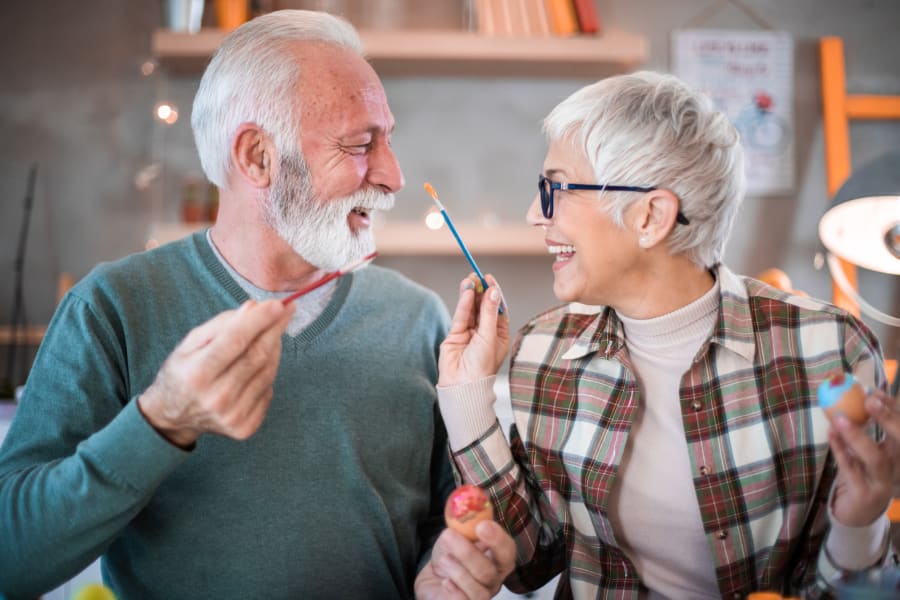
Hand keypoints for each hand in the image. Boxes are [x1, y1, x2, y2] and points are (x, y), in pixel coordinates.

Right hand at [138, 299, 294, 446]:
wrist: (172, 417)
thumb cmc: (183, 372)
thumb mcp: (191, 343)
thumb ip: (222, 324)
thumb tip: (253, 307)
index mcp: (197, 374)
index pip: (236, 340)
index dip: (260, 320)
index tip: (278, 304)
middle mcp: (216, 398)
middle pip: (257, 355)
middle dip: (275, 328)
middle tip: (287, 310)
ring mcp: (233, 416)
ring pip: (268, 371)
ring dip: (274, 348)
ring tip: (272, 333)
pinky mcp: (245, 427)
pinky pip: (268, 390)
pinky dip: (268, 372)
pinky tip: (260, 363)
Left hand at [415, 521, 515, 599]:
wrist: (433, 575)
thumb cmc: (450, 553)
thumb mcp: (455, 532)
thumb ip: (463, 520)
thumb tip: (464, 498)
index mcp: (497, 558)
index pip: (507, 550)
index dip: (497, 539)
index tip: (482, 526)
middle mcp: (493, 580)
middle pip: (489, 571)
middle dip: (468, 553)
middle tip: (449, 535)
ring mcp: (480, 595)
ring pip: (478, 590)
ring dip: (458, 571)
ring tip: (443, 559)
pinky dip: (454, 592)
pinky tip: (445, 581)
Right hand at [438, 274, 508, 387]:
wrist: (463, 385)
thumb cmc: (482, 367)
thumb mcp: (490, 337)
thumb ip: (489, 313)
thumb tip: (493, 292)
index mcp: (500, 334)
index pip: (498, 308)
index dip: (494, 293)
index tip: (490, 279)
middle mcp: (485, 332)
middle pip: (483, 306)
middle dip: (481, 291)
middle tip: (478, 276)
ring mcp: (470, 333)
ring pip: (471, 309)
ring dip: (471, 294)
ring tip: (470, 279)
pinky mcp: (455, 334)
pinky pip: (461, 316)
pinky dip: (463, 303)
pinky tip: (466, 291)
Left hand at [828, 389, 896, 525]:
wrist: (858, 513)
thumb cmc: (862, 474)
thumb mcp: (865, 450)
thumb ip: (862, 428)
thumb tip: (852, 396)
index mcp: (898, 454)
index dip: (892, 409)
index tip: (874, 391)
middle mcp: (897, 468)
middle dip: (887, 420)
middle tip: (869, 400)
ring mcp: (882, 482)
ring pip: (875, 459)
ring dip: (858, 437)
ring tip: (840, 418)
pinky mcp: (864, 494)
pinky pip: (851, 469)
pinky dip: (840, 450)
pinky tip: (830, 434)